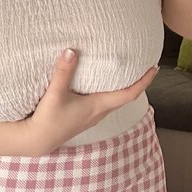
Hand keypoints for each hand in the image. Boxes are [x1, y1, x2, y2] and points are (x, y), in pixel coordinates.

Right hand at [23, 49, 157, 155]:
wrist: (37, 140)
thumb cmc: (48, 120)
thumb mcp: (55, 94)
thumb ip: (64, 72)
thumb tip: (71, 51)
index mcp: (98, 106)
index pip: (129, 94)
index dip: (144, 81)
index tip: (154, 68)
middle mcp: (99, 112)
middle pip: (125, 96)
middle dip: (136, 82)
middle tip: (142, 65)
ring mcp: (92, 116)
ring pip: (114, 100)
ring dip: (122, 87)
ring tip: (124, 71)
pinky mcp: (84, 117)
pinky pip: (103, 102)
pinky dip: (109, 91)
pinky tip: (101, 84)